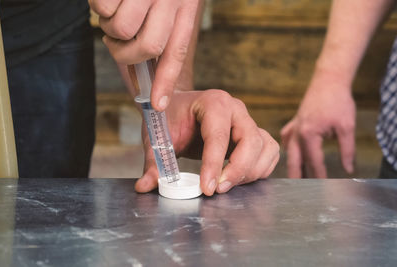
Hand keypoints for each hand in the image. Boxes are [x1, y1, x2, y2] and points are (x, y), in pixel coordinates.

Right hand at [89, 0, 199, 110]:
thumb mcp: (168, 0)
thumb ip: (159, 30)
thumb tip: (142, 72)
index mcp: (185, 7)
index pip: (176, 52)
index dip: (165, 81)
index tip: (157, 104)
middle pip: (148, 47)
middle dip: (125, 53)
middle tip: (114, 40)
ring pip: (121, 29)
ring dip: (109, 25)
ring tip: (112, 8)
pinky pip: (102, 7)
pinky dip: (97, 5)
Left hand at [135, 90, 279, 195]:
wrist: (180, 108)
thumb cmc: (170, 118)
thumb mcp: (157, 137)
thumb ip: (153, 161)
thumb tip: (145, 186)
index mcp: (213, 102)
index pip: (219, 136)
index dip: (214, 165)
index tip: (207, 189)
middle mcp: (236, 109)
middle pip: (251, 141)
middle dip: (237, 170)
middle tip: (217, 190)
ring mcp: (248, 121)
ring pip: (264, 148)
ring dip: (250, 172)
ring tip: (226, 185)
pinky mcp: (254, 133)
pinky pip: (269, 152)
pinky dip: (260, 168)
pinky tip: (240, 178)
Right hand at [281, 71, 355, 177]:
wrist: (328, 80)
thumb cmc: (338, 101)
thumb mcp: (346, 127)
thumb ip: (347, 150)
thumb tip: (348, 169)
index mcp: (308, 135)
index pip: (313, 161)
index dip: (318, 175)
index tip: (321, 187)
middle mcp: (297, 133)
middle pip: (295, 160)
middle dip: (297, 176)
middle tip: (297, 191)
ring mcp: (293, 127)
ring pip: (288, 151)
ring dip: (292, 164)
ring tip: (294, 177)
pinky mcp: (294, 122)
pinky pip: (287, 138)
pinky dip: (288, 147)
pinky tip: (290, 152)